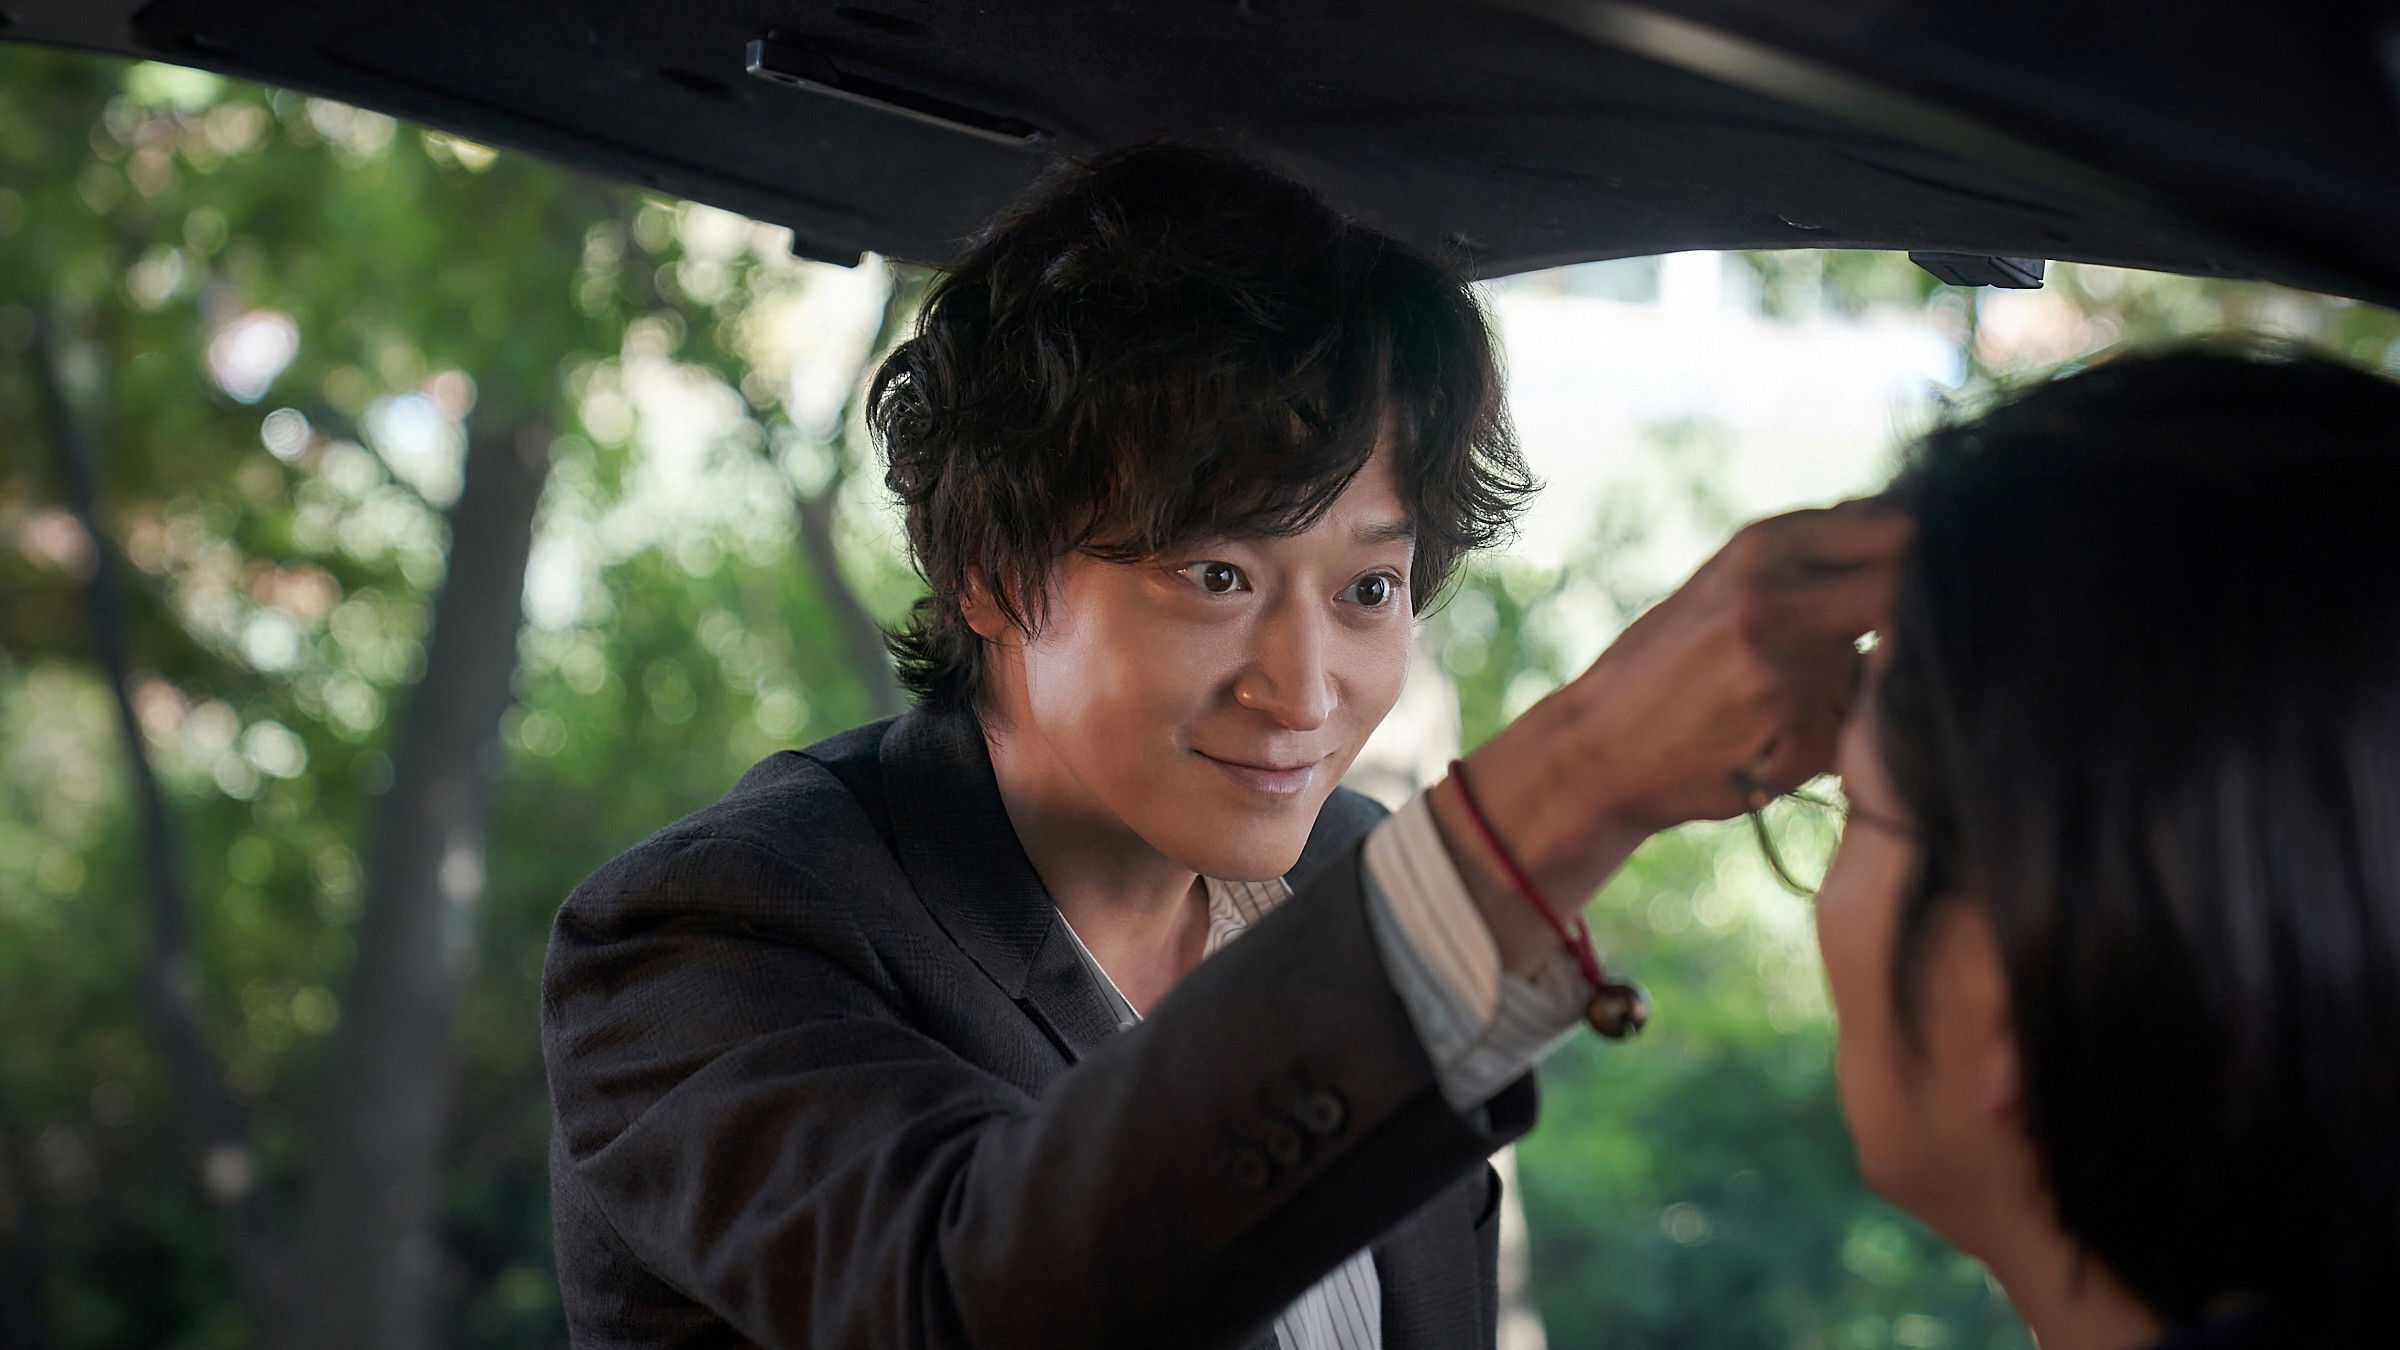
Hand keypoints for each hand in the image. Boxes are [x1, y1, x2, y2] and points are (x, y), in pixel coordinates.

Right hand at [1431, 499, 1908, 967]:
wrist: (1600, 747)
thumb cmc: (1672, 662)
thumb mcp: (1733, 581)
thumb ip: (1817, 559)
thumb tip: (1918, 527)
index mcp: (1764, 543)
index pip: (1899, 529)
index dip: (1930, 559)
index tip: (1940, 580)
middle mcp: (1778, 594)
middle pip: (1908, 593)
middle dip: (1914, 621)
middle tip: (1902, 642)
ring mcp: (1791, 666)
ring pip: (1890, 666)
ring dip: (1872, 684)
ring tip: (1800, 700)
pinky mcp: (1801, 733)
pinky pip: (1865, 725)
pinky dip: (1845, 733)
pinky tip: (1785, 736)